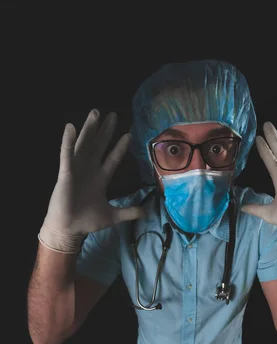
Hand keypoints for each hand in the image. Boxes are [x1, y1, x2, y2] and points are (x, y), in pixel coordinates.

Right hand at [39, 109, 143, 252]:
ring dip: (89, 128)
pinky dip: (67, 141)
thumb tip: (144, 212)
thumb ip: (128, 212)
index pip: (113, 159)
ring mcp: (77, 170)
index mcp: (100, 179)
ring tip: (95, 113)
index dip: (120, 147)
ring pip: (84, 144)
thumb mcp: (112, 216)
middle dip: (106, 131)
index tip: (128, 135)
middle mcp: (89, 170)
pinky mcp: (65, 173)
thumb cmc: (86, 221)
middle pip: (99, 146)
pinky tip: (70, 127)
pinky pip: (66, 155)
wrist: (70, 230)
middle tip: (113, 115)